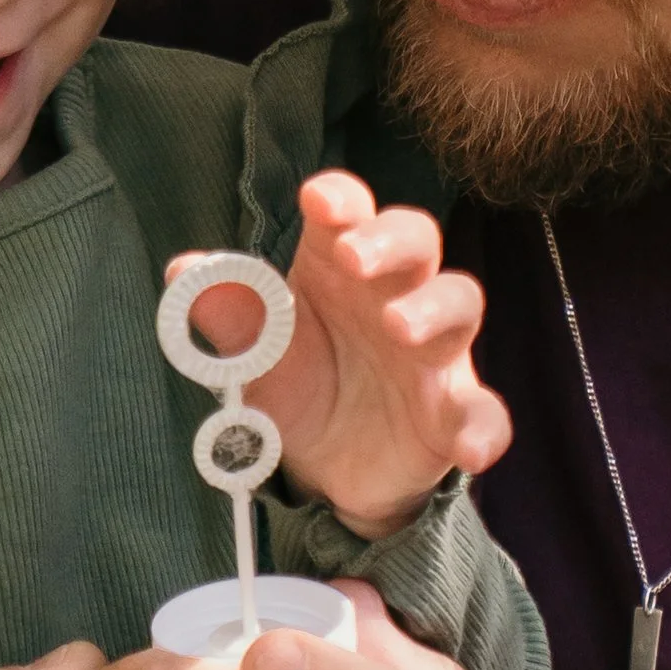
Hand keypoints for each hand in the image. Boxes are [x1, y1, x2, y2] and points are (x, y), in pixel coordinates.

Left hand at [175, 172, 510, 534]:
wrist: (325, 469)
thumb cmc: (296, 383)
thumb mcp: (253, 358)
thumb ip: (228, 317)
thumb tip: (184, 273)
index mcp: (340, 266)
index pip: (350, 213)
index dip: (340, 201)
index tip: (316, 200)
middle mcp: (395, 294)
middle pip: (416, 241)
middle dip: (391, 242)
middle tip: (355, 258)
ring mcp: (432, 353)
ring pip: (459, 305)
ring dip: (435, 311)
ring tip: (401, 329)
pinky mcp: (453, 414)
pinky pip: (485, 414)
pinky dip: (486, 428)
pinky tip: (470, 448)